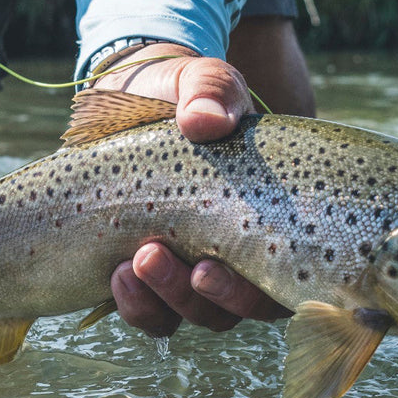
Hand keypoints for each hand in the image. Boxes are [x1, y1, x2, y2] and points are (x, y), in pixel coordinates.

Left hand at [94, 42, 291, 336]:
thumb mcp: (203, 83)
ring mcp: (194, 270)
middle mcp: (239, 257)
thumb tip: (206, 120)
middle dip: (199, 296)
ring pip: (190, 314)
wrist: (135, 99)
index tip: (207, 266)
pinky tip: (116, 273)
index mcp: (272, 221)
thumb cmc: (185, 96)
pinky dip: (135, 303)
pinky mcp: (152, 275)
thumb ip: (211, 91)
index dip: (253, 293)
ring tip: (131, 263)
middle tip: (153, 256)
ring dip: (162, 299)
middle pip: (234, 309)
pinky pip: (150, 311)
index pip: (282, 284)